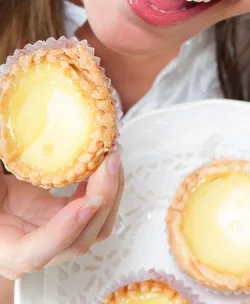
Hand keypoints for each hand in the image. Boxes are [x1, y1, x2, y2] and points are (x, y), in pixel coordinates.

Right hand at [0, 150, 123, 279]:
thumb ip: (2, 159)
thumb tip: (3, 124)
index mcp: (8, 249)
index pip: (38, 252)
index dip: (64, 230)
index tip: (87, 201)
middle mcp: (38, 251)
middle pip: (80, 240)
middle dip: (102, 199)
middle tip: (108, 160)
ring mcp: (58, 235)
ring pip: (96, 226)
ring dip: (110, 191)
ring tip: (112, 155)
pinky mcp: (70, 217)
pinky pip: (94, 207)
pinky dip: (105, 185)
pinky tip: (105, 160)